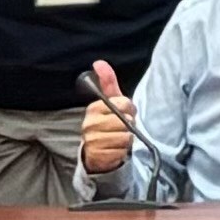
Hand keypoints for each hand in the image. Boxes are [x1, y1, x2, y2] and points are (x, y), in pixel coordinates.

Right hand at [79, 62, 134, 177]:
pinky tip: (116, 149)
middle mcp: (89, 124)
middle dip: (130, 125)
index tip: (126, 113)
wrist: (98, 152)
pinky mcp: (96, 156)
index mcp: (93, 109)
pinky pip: (120, 152)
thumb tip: (99, 63)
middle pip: (125, 121)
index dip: (129, 108)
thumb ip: (107, 82)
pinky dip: (122, 152)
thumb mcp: (110, 102)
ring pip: (124, 137)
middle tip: (124, 128)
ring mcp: (91, 141)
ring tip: (119, 139)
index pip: (123, 103)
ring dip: (127, 140)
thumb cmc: (108, 123)